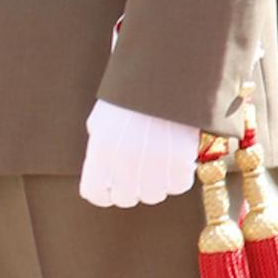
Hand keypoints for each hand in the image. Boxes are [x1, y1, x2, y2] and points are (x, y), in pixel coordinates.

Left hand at [79, 100, 198, 207]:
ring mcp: (154, 166)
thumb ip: (97, 154)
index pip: (96, 195)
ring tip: (153, 157)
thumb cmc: (126, 100)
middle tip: (134, 167)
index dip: (102, 192)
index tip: (108, 186)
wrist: (161, 78)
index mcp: (100, 153)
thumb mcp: (100, 123)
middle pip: (126, 198)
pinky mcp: (181, 163)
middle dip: (128, 186)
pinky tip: (171, 156)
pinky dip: (176, 176)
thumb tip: (98, 184)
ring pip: (153, 195)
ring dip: (153, 182)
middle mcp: (125, 164)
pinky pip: (178, 186)